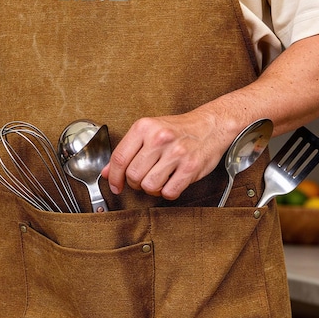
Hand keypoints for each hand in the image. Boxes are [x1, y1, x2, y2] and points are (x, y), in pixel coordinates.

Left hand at [102, 113, 228, 199]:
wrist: (211, 125)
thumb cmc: (178, 129)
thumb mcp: (149, 131)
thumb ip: (127, 151)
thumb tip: (107, 172)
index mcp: (144, 127)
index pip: (119, 158)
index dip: (113, 177)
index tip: (115, 185)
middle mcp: (159, 138)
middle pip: (133, 175)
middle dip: (134, 183)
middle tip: (142, 178)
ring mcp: (176, 153)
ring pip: (149, 186)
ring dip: (151, 188)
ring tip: (158, 179)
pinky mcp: (191, 168)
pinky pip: (169, 192)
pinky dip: (167, 192)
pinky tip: (170, 182)